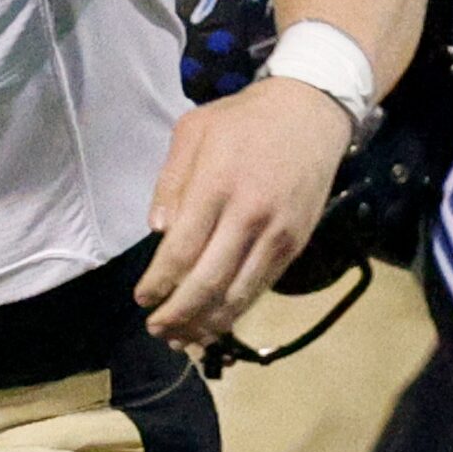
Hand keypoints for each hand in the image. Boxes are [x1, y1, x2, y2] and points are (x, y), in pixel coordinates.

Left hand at [136, 78, 350, 345]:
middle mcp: (249, 215)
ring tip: (182, 338)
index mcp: (216, 186)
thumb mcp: (192, 130)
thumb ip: (170, 181)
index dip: (159, 282)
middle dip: (179, 313)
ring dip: (208, 322)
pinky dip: (239, 310)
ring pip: (240, 293)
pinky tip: (217, 323)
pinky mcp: (296, 243)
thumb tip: (158, 230)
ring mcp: (278, 233)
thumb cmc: (242, 119)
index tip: (142, 299)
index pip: (181, 250)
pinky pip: (263, 286)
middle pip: (209, 281)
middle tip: (156, 329)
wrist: (311, 113)